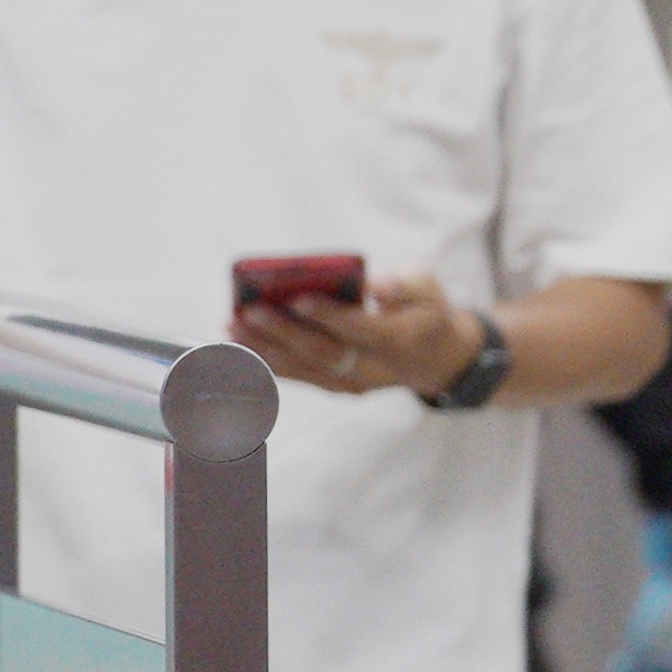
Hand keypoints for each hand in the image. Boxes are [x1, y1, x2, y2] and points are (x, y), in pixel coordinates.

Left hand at [234, 269, 484, 399]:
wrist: (437, 357)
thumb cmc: (425, 310)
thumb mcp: (428, 287)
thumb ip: (404, 285)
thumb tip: (375, 285)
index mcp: (402, 339)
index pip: (360, 330)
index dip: (328, 316)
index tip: (296, 298)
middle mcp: (376, 369)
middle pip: (325, 355)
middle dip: (283, 334)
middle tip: (249, 313)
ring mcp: (356, 383)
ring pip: (307, 371)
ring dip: (267, 351)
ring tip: (234, 328)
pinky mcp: (339, 387)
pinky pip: (302, 377)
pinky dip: (271, 362)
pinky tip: (242, 345)